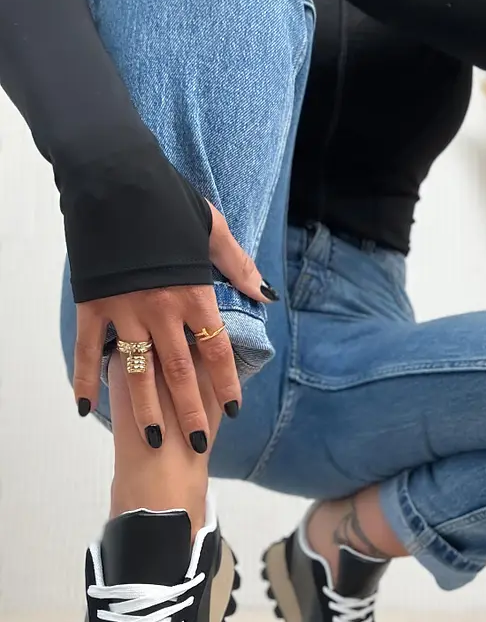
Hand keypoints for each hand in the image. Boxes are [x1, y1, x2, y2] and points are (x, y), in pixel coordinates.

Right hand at [73, 202, 274, 451]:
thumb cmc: (166, 199)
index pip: (216, 349)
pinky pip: (90, 349)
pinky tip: (85, 407)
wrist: (113, 177)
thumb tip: (265, 295)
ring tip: (155, 438)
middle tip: (197, 444)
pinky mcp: (93, 305)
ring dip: (145, 408)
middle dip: (191, 410)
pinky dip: (85, 378)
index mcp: (193, 292)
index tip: (235, 408)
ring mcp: (125, 310)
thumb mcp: (211, 228)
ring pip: (137, 370)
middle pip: (181, 371)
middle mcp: (161, 309)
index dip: (227, 382)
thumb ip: (237, 267)